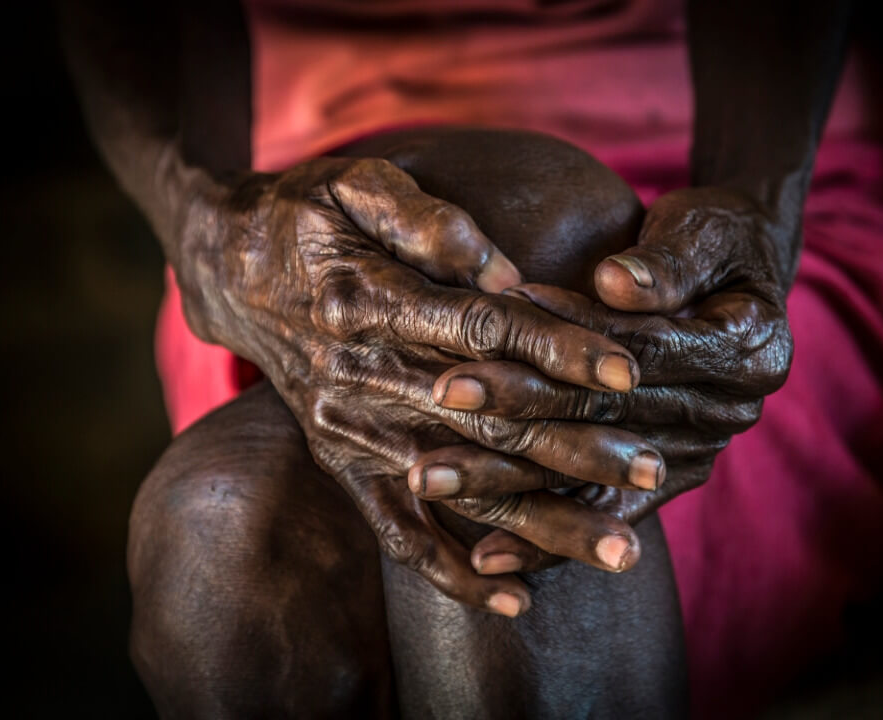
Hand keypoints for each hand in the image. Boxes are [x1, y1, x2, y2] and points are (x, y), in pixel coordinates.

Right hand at [183, 155, 664, 614]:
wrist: (231, 270)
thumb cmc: (308, 219)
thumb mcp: (354, 186)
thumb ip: (426, 221)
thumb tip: (505, 276)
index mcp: (371, 299)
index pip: (482, 329)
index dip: (557, 348)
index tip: (630, 369)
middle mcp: (361, 376)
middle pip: (485, 422)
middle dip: (574, 451)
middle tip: (651, 471)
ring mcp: (350, 431)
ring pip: (460, 489)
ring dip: (541, 524)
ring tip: (621, 551)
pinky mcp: (341, 465)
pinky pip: (396, 533)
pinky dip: (452, 572)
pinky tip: (516, 602)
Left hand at [407, 186, 794, 572]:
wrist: (740, 280)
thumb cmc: (715, 240)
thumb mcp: (704, 231)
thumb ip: (665, 263)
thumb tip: (614, 284)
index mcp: (746, 351)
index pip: (639, 350)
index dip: (567, 336)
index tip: (490, 318)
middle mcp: (726, 413)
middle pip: (605, 417)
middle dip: (516, 408)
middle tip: (438, 395)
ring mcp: (696, 453)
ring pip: (591, 475)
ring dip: (507, 479)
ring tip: (428, 477)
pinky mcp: (665, 476)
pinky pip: (602, 515)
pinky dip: (545, 536)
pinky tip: (485, 558)